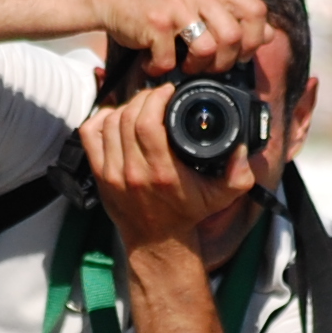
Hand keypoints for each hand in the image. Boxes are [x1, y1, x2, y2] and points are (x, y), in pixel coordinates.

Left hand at [80, 79, 254, 255]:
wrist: (157, 241)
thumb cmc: (187, 214)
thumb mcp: (221, 196)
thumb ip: (239, 173)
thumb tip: (241, 148)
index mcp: (162, 173)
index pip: (147, 122)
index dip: (156, 98)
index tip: (169, 92)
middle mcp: (133, 172)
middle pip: (128, 117)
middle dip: (144, 97)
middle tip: (157, 96)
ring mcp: (112, 174)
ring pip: (110, 122)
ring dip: (126, 106)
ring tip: (142, 106)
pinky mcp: (100, 174)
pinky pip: (90, 134)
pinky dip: (101, 118)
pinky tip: (116, 116)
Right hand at [96, 0, 269, 77]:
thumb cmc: (156, 1)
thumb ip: (232, 14)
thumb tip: (270, 34)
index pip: (257, 12)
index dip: (254, 39)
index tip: (238, 53)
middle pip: (235, 36)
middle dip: (225, 61)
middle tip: (208, 65)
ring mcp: (178, 4)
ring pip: (208, 48)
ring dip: (197, 67)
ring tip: (184, 65)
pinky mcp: (156, 22)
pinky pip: (171, 58)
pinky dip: (162, 68)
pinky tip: (155, 62)